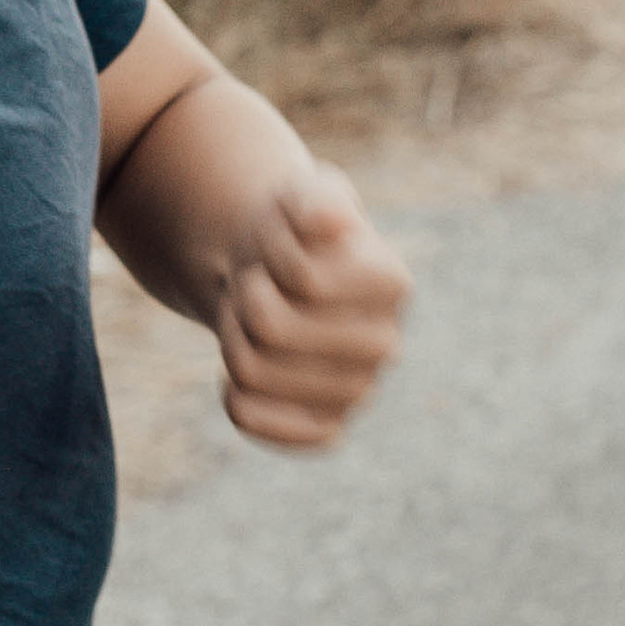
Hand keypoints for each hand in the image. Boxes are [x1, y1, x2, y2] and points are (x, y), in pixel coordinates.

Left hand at [216, 167, 410, 449]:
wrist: (276, 282)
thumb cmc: (291, 236)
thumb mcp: (301, 197)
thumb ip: (315, 199)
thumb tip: (328, 221)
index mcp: (392, 284)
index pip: (301, 278)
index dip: (268, 257)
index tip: (275, 252)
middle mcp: (386, 345)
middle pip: (269, 329)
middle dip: (244, 299)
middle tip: (255, 290)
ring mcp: (359, 391)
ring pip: (250, 374)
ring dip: (232, 340)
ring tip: (251, 325)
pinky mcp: (327, 428)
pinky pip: (256, 422)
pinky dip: (234, 396)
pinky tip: (247, 375)